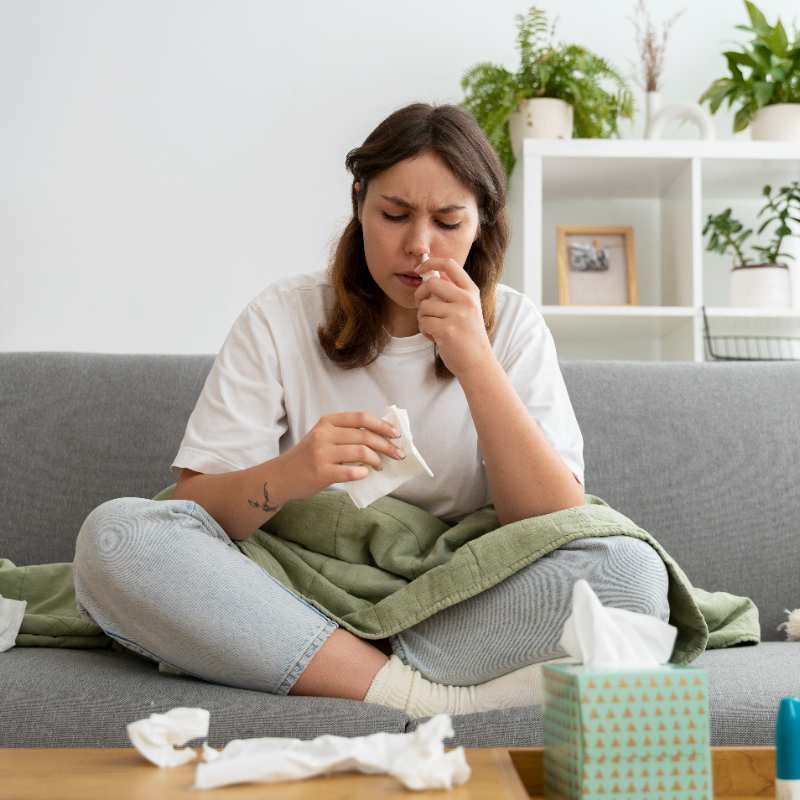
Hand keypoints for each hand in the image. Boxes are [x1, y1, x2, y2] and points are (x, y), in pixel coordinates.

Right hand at [278, 411, 404, 501]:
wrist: (282, 476)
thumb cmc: (308, 456)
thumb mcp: (323, 437)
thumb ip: (346, 434)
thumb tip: (382, 436)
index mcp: (327, 422)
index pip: (361, 418)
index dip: (382, 425)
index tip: (396, 434)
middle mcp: (324, 434)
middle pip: (365, 436)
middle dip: (387, 445)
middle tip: (398, 454)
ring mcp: (322, 453)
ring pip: (360, 452)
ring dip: (376, 460)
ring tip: (380, 466)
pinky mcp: (321, 472)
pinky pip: (350, 472)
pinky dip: (362, 473)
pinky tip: (364, 474)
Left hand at [413, 257, 494, 377]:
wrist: (478, 363)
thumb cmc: (468, 336)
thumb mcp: (467, 308)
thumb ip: (452, 292)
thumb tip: (430, 274)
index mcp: (471, 291)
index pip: (449, 264)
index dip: (430, 262)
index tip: (420, 269)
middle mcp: (466, 300)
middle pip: (431, 283)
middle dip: (420, 294)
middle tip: (423, 307)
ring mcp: (458, 315)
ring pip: (424, 306)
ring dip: (423, 318)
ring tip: (435, 328)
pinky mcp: (447, 330)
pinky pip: (423, 322)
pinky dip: (425, 331)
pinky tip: (435, 337)